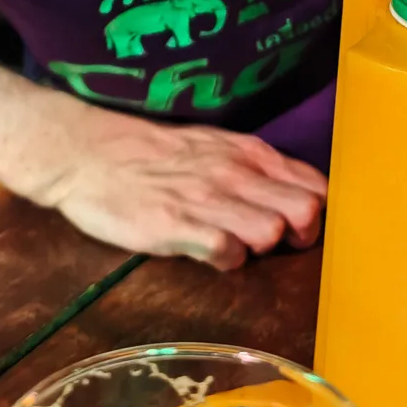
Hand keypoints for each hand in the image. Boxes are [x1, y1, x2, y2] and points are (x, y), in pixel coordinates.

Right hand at [40, 99, 326, 270]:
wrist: (88, 154)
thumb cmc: (154, 154)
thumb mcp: (213, 146)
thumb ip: (254, 169)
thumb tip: (296, 196)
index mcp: (248, 152)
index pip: (315, 184)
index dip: (318, 211)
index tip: (302, 226)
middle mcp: (235, 172)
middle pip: (306, 211)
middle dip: (302, 237)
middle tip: (275, 244)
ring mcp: (207, 199)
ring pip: (272, 231)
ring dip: (262, 248)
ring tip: (238, 245)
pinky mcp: (178, 225)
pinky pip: (227, 252)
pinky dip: (226, 260)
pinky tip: (209, 254)